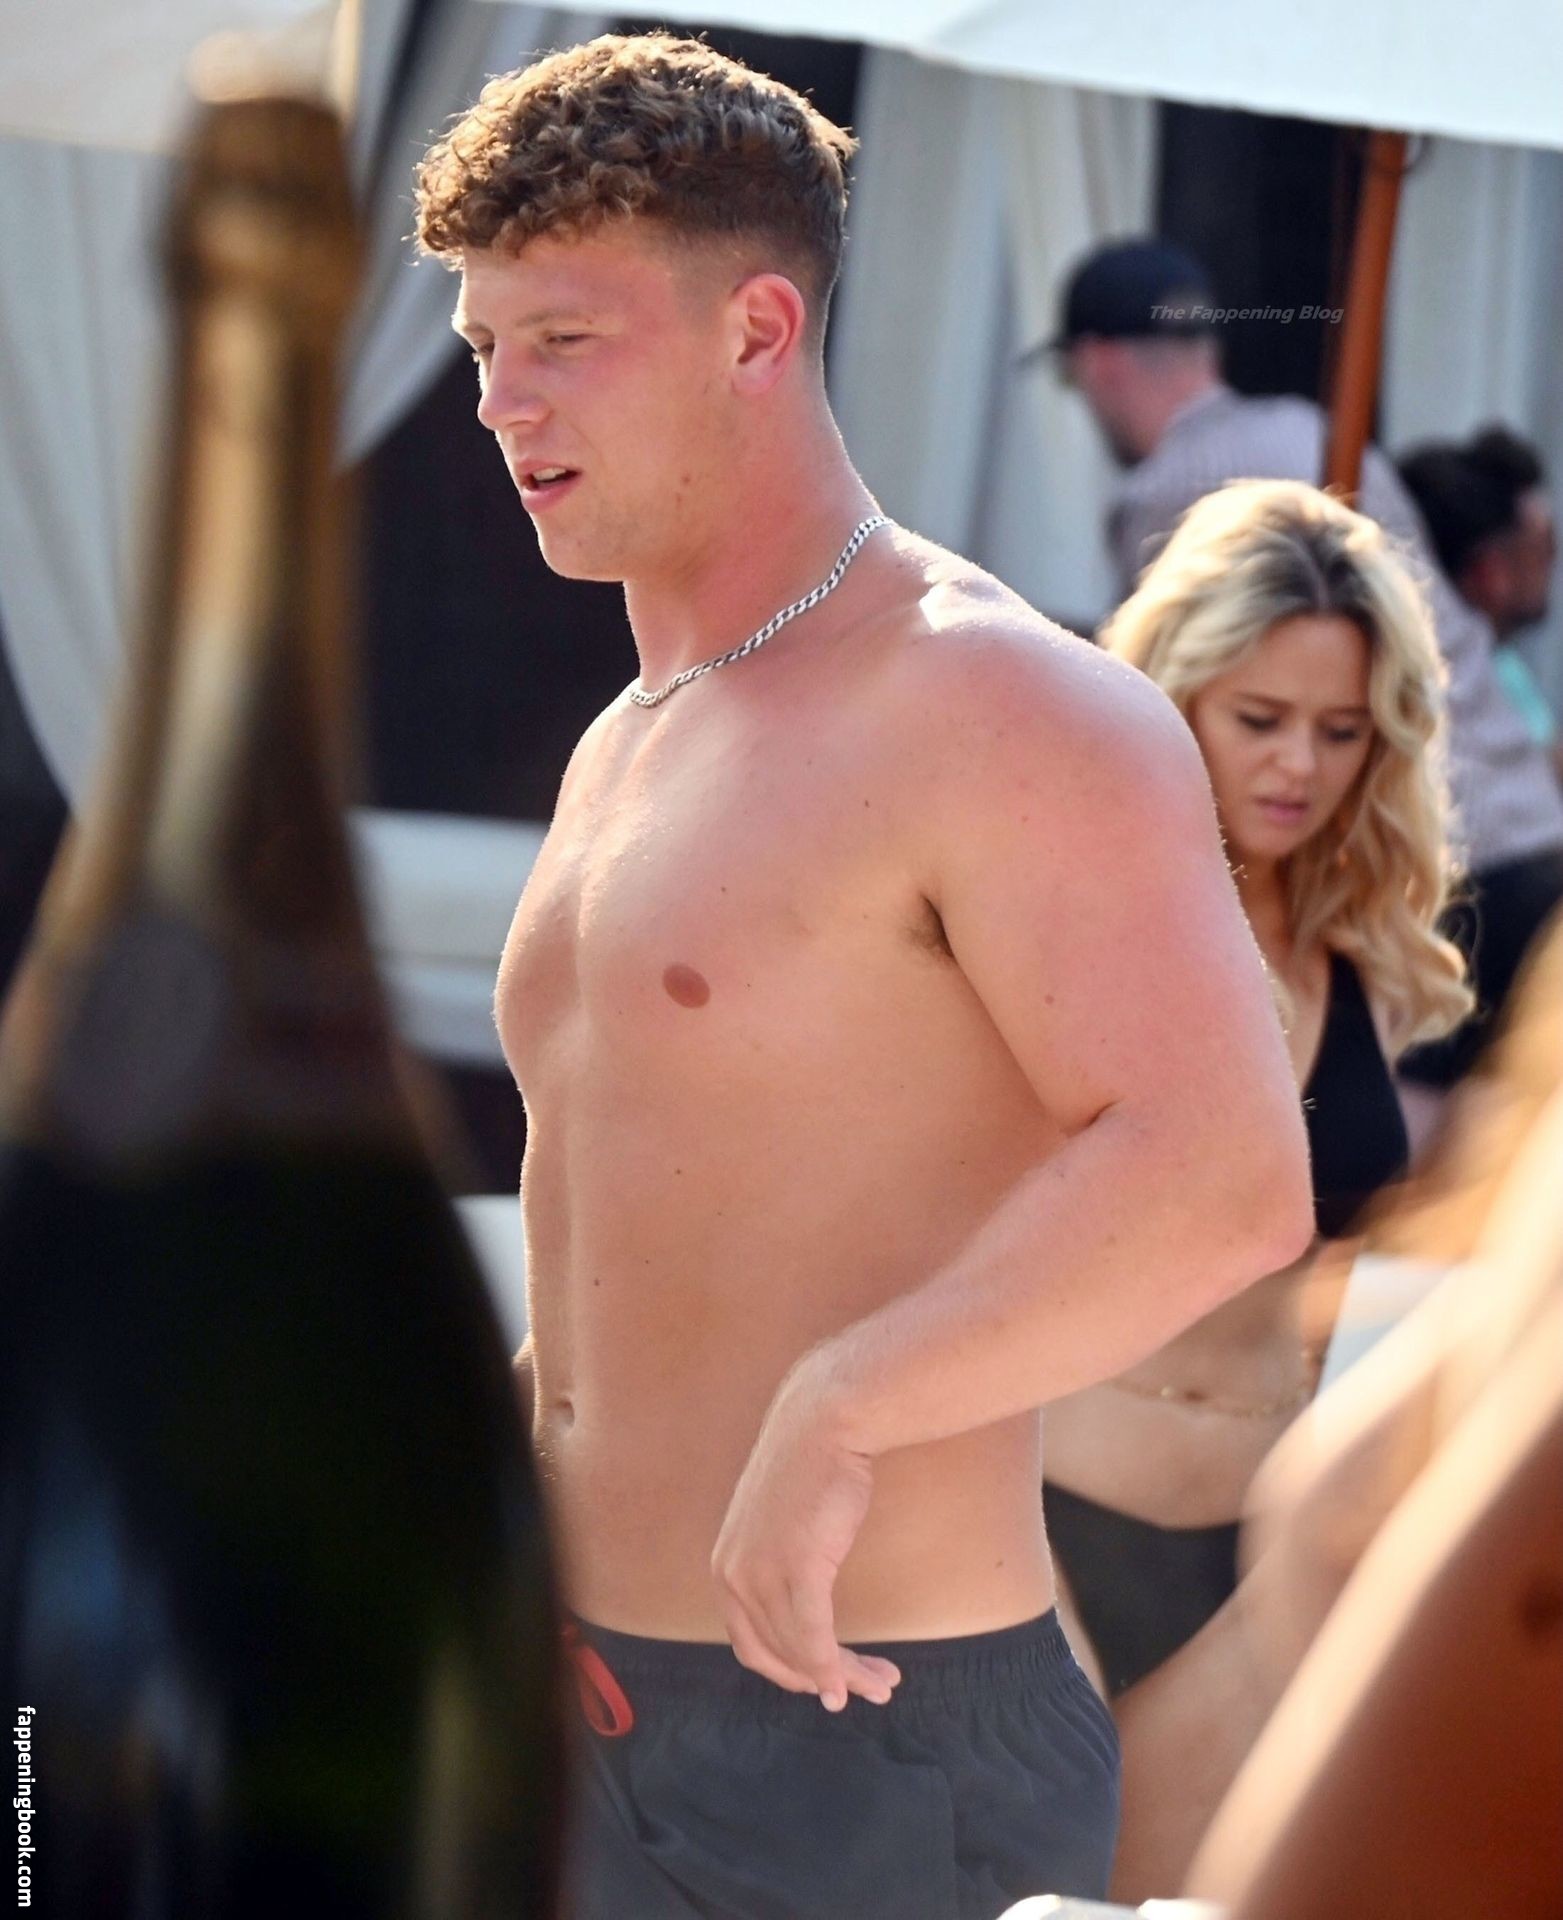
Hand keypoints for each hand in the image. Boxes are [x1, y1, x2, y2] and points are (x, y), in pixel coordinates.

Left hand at [711, 1361, 901, 1710]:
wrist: (824, 1422)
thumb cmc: (812, 1469)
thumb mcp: (781, 1526)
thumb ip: (780, 1567)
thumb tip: (803, 1609)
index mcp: (726, 1569)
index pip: (751, 1645)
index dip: (790, 1672)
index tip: (826, 1684)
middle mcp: (733, 1576)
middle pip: (776, 1654)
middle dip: (822, 1681)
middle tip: (865, 1691)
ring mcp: (761, 1572)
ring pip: (801, 1649)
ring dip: (844, 1675)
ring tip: (882, 1683)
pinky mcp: (797, 1566)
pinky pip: (814, 1635)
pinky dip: (833, 1667)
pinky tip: (854, 1685)